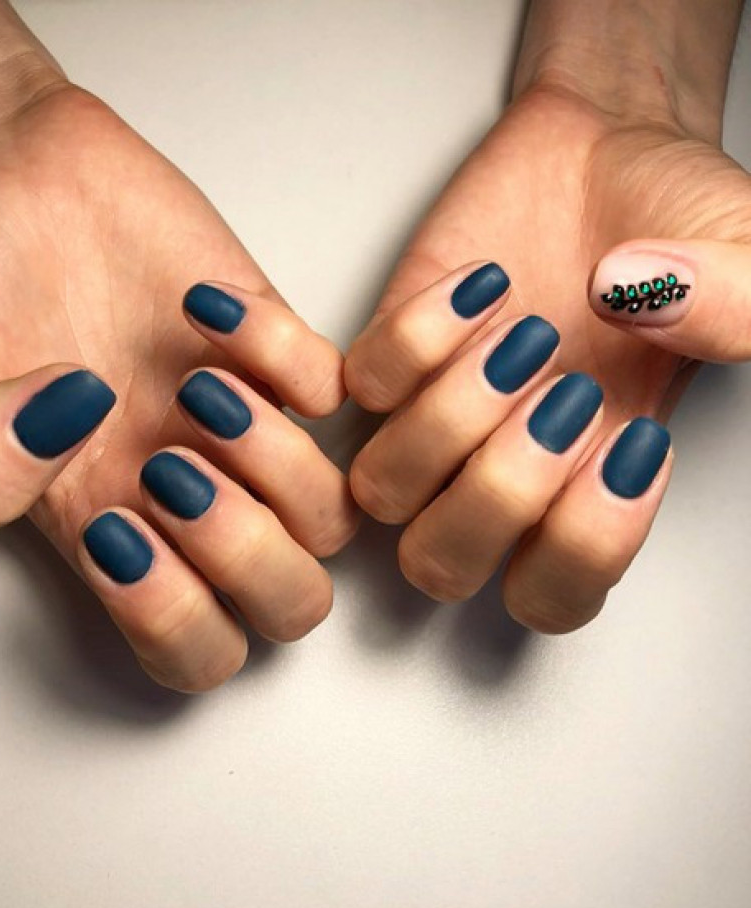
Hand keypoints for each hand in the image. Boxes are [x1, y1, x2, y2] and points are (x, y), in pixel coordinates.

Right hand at [0, 4, 357, 690]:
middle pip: (293, 603)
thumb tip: (72, 440)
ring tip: (194, 389)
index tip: (112, 526)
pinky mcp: (271, 343)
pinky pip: (336, 388)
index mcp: (109, 528)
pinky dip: (288, 355)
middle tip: (171, 473)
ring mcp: (239, 425)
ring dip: (276, 462)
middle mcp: (187, 492)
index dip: (174, 620)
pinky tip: (206, 313)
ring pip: (334, 513)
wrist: (5, 176)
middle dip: (248, 556)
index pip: (197, 649)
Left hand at [345, 10, 747, 631]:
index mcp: (589, 483)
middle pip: (443, 566)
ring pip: (383, 490)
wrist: (609, 147)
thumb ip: (739, 307)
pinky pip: (360, 386)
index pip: (553, 595)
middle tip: (565, 394)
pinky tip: (484, 285)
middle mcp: (502, 465)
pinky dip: (413, 339)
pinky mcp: (393, 348)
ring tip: (524, 332)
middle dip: (499, 492)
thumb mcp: (746, 260)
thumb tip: (648, 307)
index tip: (633, 440)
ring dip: (448, 419)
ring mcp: (437, 411)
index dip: (582, 547)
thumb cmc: (675, 223)